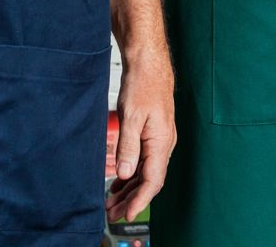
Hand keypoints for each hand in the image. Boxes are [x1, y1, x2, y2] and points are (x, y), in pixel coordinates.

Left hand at [106, 50, 175, 221]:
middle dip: (131, 199)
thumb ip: (128, 148)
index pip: (153, 181)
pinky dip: (131, 174)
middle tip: (111, 213)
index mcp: (162, 142)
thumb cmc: (144, 83)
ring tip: (111, 201)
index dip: (140, 201)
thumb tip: (125, 174)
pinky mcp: (151, 133)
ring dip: (129, 188)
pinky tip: (118, 181)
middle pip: (149, 180)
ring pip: (145, 172)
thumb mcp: (131, 117)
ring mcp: (158, 138)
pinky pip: (143, 160)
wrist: (148, 61)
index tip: (127, 214)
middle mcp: (164, 143)